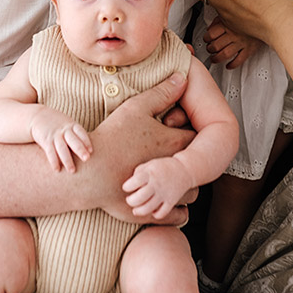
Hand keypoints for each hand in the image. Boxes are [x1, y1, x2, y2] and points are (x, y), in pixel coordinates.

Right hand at [30, 107, 91, 172]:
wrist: (37, 116)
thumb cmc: (57, 123)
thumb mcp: (68, 123)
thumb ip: (76, 133)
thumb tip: (89, 147)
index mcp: (71, 125)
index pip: (81, 132)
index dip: (86, 141)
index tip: (91, 151)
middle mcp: (64, 130)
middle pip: (73, 140)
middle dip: (80, 150)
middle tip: (86, 159)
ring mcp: (54, 135)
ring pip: (62, 148)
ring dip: (67, 160)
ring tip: (72, 171)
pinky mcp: (45, 140)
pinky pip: (50, 152)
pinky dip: (53, 161)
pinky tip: (57, 170)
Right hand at [91, 73, 195, 222]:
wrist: (91, 172)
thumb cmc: (113, 137)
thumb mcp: (137, 107)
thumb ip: (162, 92)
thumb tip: (183, 77)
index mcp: (175, 143)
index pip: (201, 138)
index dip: (195, 133)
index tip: (183, 131)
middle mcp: (176, 170)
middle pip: (199, 166)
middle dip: (192, 160)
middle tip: (177, 155)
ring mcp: (167, 193)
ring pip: (192, 192)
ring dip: (186, 185)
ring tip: (171, 176)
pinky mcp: (154, 212)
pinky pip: (181, 215)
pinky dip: (179, 209)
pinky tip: (167, 197)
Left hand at [122, 156, 193, 219]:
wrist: (185, 169)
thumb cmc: (163, 167)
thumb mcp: (150, 164)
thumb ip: (138, 172)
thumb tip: (129, 186)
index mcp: (150, 173)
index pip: (133, 183)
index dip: (127, 187)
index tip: (127, 187)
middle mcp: (156, 184)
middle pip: (138, 198)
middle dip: (130, 201)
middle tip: (130, 199)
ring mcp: (164, 194)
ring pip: (147, 209)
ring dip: (138, 211)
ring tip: (136, 209)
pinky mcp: (171, 201)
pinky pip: (161, 214)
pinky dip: (154, 214)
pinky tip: (152, 210)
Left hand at [204, 15, 261, 67]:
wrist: (267, 19)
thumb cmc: (247, 17)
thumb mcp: (230, 14)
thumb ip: (218, 21)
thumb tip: (209, 29)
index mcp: (227, 24)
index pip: (211, 34)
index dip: (206, 38)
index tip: (206, 40)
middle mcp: (234, 34)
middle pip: (216, 45)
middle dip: (210, 49)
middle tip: (209, 49)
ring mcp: (241, 43)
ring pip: (225, 54)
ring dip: (217, 58)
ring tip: (214, 58)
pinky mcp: (249, 49)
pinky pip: (239, 60)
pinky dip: (232, 65)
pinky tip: (228, 65)